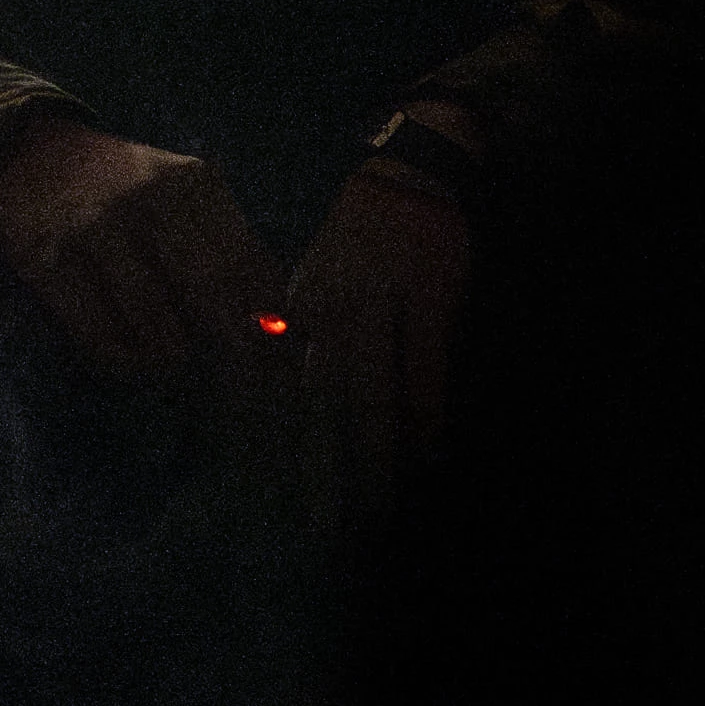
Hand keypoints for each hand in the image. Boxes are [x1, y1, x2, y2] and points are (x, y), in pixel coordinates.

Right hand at [0, 114, 289, 417]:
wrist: (29, 149)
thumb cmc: (122, 184)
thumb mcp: (182, 194)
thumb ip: (227, 244)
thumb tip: (281, 324)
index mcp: (195, 186)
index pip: (251, 269)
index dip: (270, 329)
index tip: (278, 370)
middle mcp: (150, 202)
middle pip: (211, 299)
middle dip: (231, 358)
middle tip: (235, 394)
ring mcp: (96, 229)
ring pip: (156, 324)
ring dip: (172, 363)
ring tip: (176, 374)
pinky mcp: (48, 259)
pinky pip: (98, 334)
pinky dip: (121, 362)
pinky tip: (130, 363)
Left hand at [286, 146, 475, 530]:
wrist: (408, 174)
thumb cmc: (356, 241)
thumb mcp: (311, 284)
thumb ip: (300, 342)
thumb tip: (282, 407)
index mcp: (296, 308)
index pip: (280, 391)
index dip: (278, 450)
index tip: (275, 505)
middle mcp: (327, 310)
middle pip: (322, 407)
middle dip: (325, 472)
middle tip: (328, 532)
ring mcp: (379, 304)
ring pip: (373, 396)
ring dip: (377, 457)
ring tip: (382, 509)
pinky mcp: (428, 300)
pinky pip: (425, 371)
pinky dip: (427, 417)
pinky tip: (429, 458)